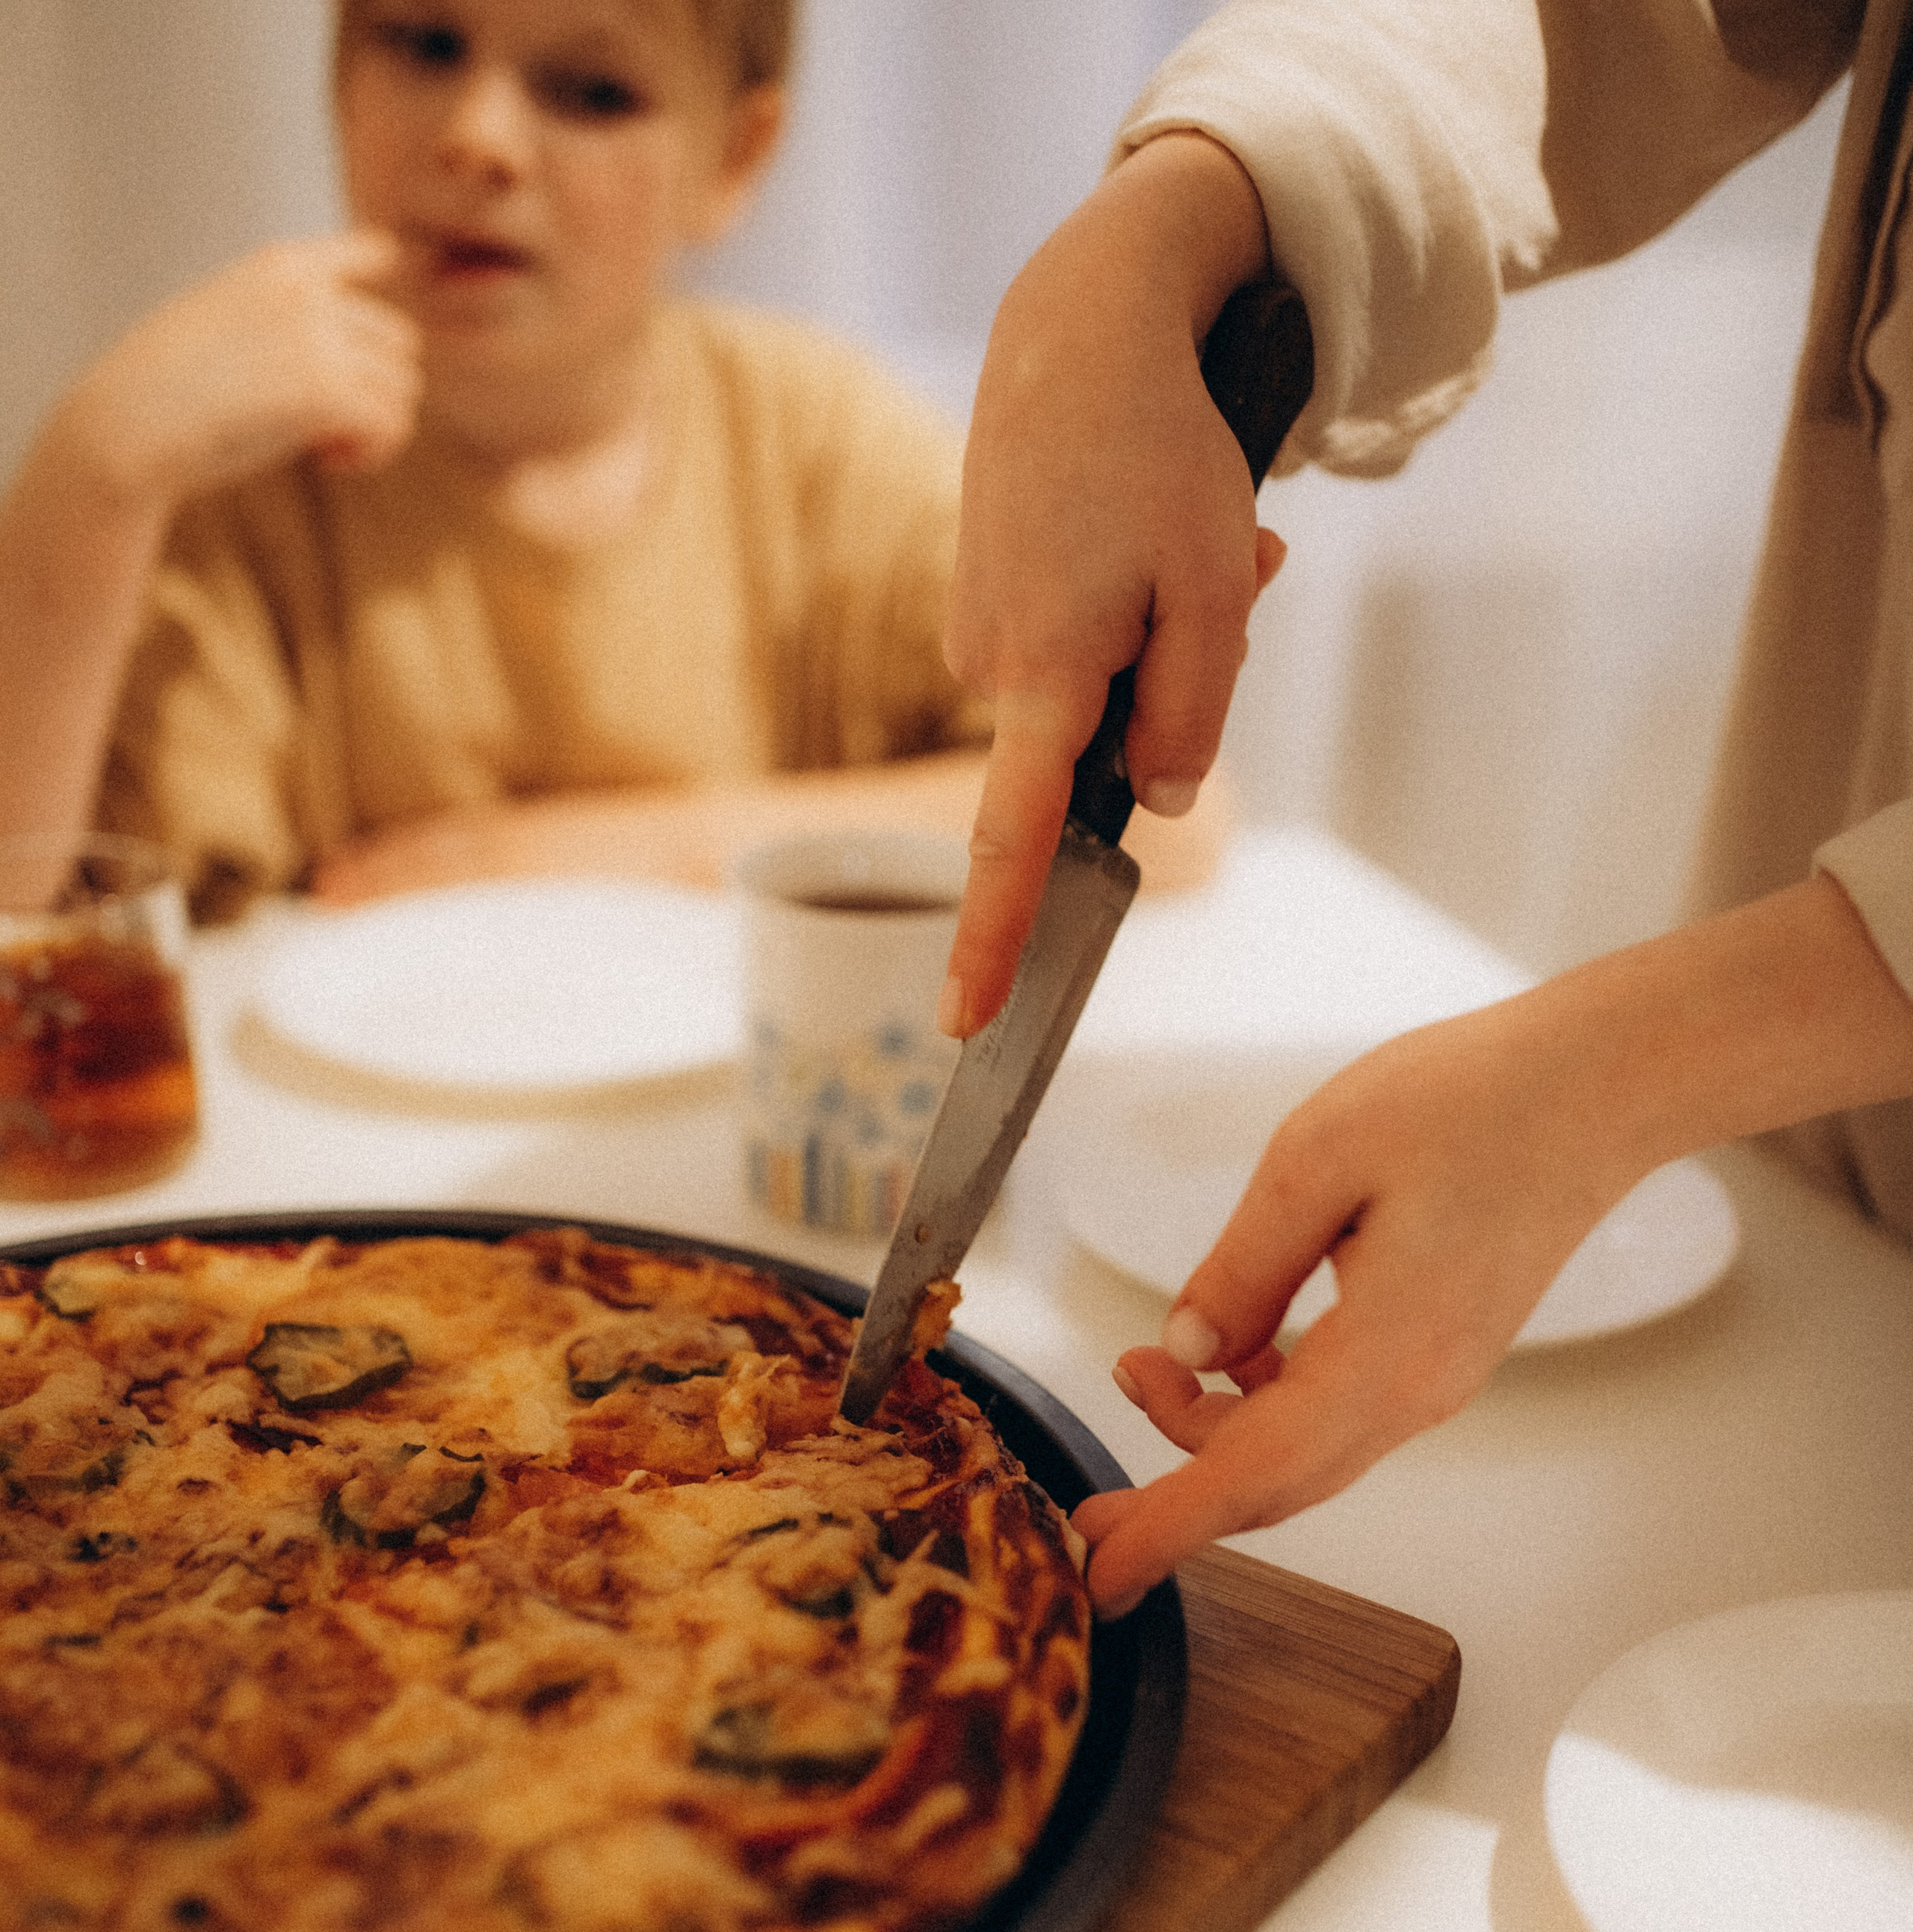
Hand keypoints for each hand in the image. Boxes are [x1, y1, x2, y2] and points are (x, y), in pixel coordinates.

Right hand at [62, 232, 421, 512]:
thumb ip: (286, 321)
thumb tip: (353, 363)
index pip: (370, 251)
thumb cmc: (169, 388)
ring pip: (404, 388)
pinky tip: (328, 462)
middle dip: (377, 388)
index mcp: (280, 265)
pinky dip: (371, 453)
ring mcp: (319, 338)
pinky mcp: (327, 390)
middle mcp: (308, 293)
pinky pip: (392, 424)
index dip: (390, 288)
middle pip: (400, 341)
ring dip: (376, 427)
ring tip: (326, 448)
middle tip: (331, 425)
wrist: (131, 420)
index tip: (380, 324)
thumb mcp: (226, 323)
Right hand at [940, 135, 1284, 1036]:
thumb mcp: (1211, 593)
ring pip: (1096, 689)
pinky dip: (1131, 604)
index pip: (1009, 843)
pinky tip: (1151, 519)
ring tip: (1200, 532)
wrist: (1081, 324)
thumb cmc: (1161, 452)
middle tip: (1241, 570)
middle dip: (1179, 688)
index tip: (965, 1023)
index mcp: (1041, 677)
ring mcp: (980, 629)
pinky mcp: (989, 595)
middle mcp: (991, 666)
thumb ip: (1190, 716)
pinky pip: (1076, 641)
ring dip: (1165, 634)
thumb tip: (1156, 796)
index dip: (991, 940)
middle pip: (1099, 748)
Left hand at [1072, 1002, 1639, 1615]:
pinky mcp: (1439, 1351)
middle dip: (1172, 1503)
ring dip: (1213, 1436)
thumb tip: (1184, 1347)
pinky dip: (1263, 1404)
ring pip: (1301, 1450)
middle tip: (1087, 1509)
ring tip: (1135, 1373)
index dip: (1166, 1528)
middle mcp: (1416, 1390)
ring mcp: (1434, 1376)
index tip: (1100, 1573)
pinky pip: (1335, 1411)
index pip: (1250, 1473)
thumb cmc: (1478, 1101)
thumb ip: (1241, 1267)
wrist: (1601, 1086)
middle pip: (1272, 1483)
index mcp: (1386, 1357)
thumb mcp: (1317, 1158)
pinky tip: (1226, 1350)